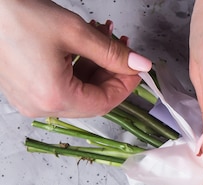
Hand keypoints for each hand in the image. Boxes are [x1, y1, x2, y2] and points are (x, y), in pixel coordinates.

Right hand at [0, 0, 151, 117]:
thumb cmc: (15, 12)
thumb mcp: (74, 32)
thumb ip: (112, 53)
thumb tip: (139, 64)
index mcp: (54, 98)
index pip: (105, 102)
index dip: (125, 84)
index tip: (136, 67)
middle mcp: (40, 107)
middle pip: (92, 99)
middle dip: (110, 73)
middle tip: (121, 49)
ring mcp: (29, 101)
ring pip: (77, 91)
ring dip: (94, 67)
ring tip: (102, 38)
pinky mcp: (23, 90)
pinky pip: (59, 86)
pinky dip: (76, 69)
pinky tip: (83, 46)